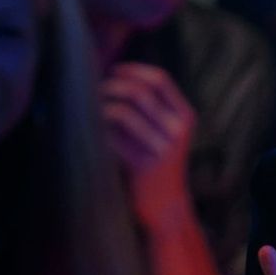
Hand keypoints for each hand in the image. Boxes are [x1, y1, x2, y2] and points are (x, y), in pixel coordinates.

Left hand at [101, 62, 196, 232]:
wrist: (166, 203)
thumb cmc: (158, 161)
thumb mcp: (167, 131)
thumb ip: (153, 106)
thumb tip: (118, 75)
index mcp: (185, 116)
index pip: (160, 80)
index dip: (134, 71)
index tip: (113, 70)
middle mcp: (177, 130)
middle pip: (140, 93)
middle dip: (112, 87)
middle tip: (95, 91)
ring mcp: (162, 148)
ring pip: (124, 114)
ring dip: (101, 107)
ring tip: (90, 110)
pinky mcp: (144, 165)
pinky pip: (113, 138)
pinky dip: (99, 130)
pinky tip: (91, 131)